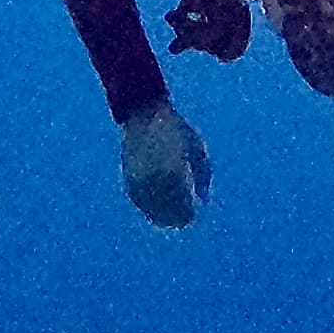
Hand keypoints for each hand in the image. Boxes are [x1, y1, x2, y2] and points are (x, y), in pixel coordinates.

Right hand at [118, 100, 211, 228]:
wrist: (144, 114)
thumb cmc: (176, 129)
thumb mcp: (197, 148)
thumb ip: (203, 175)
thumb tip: (204, 199)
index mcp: (175, 173)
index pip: (181, 209)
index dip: (187, 216)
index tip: (192, 214)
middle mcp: (155, 180)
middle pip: (166, 215)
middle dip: (175, 219)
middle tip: (183, 218)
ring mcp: (140, 180)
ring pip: (151, 212)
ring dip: (161, 216)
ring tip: (170, 216)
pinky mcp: (129, 178)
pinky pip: (140, 203)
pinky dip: (148, 208)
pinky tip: (156, 208)